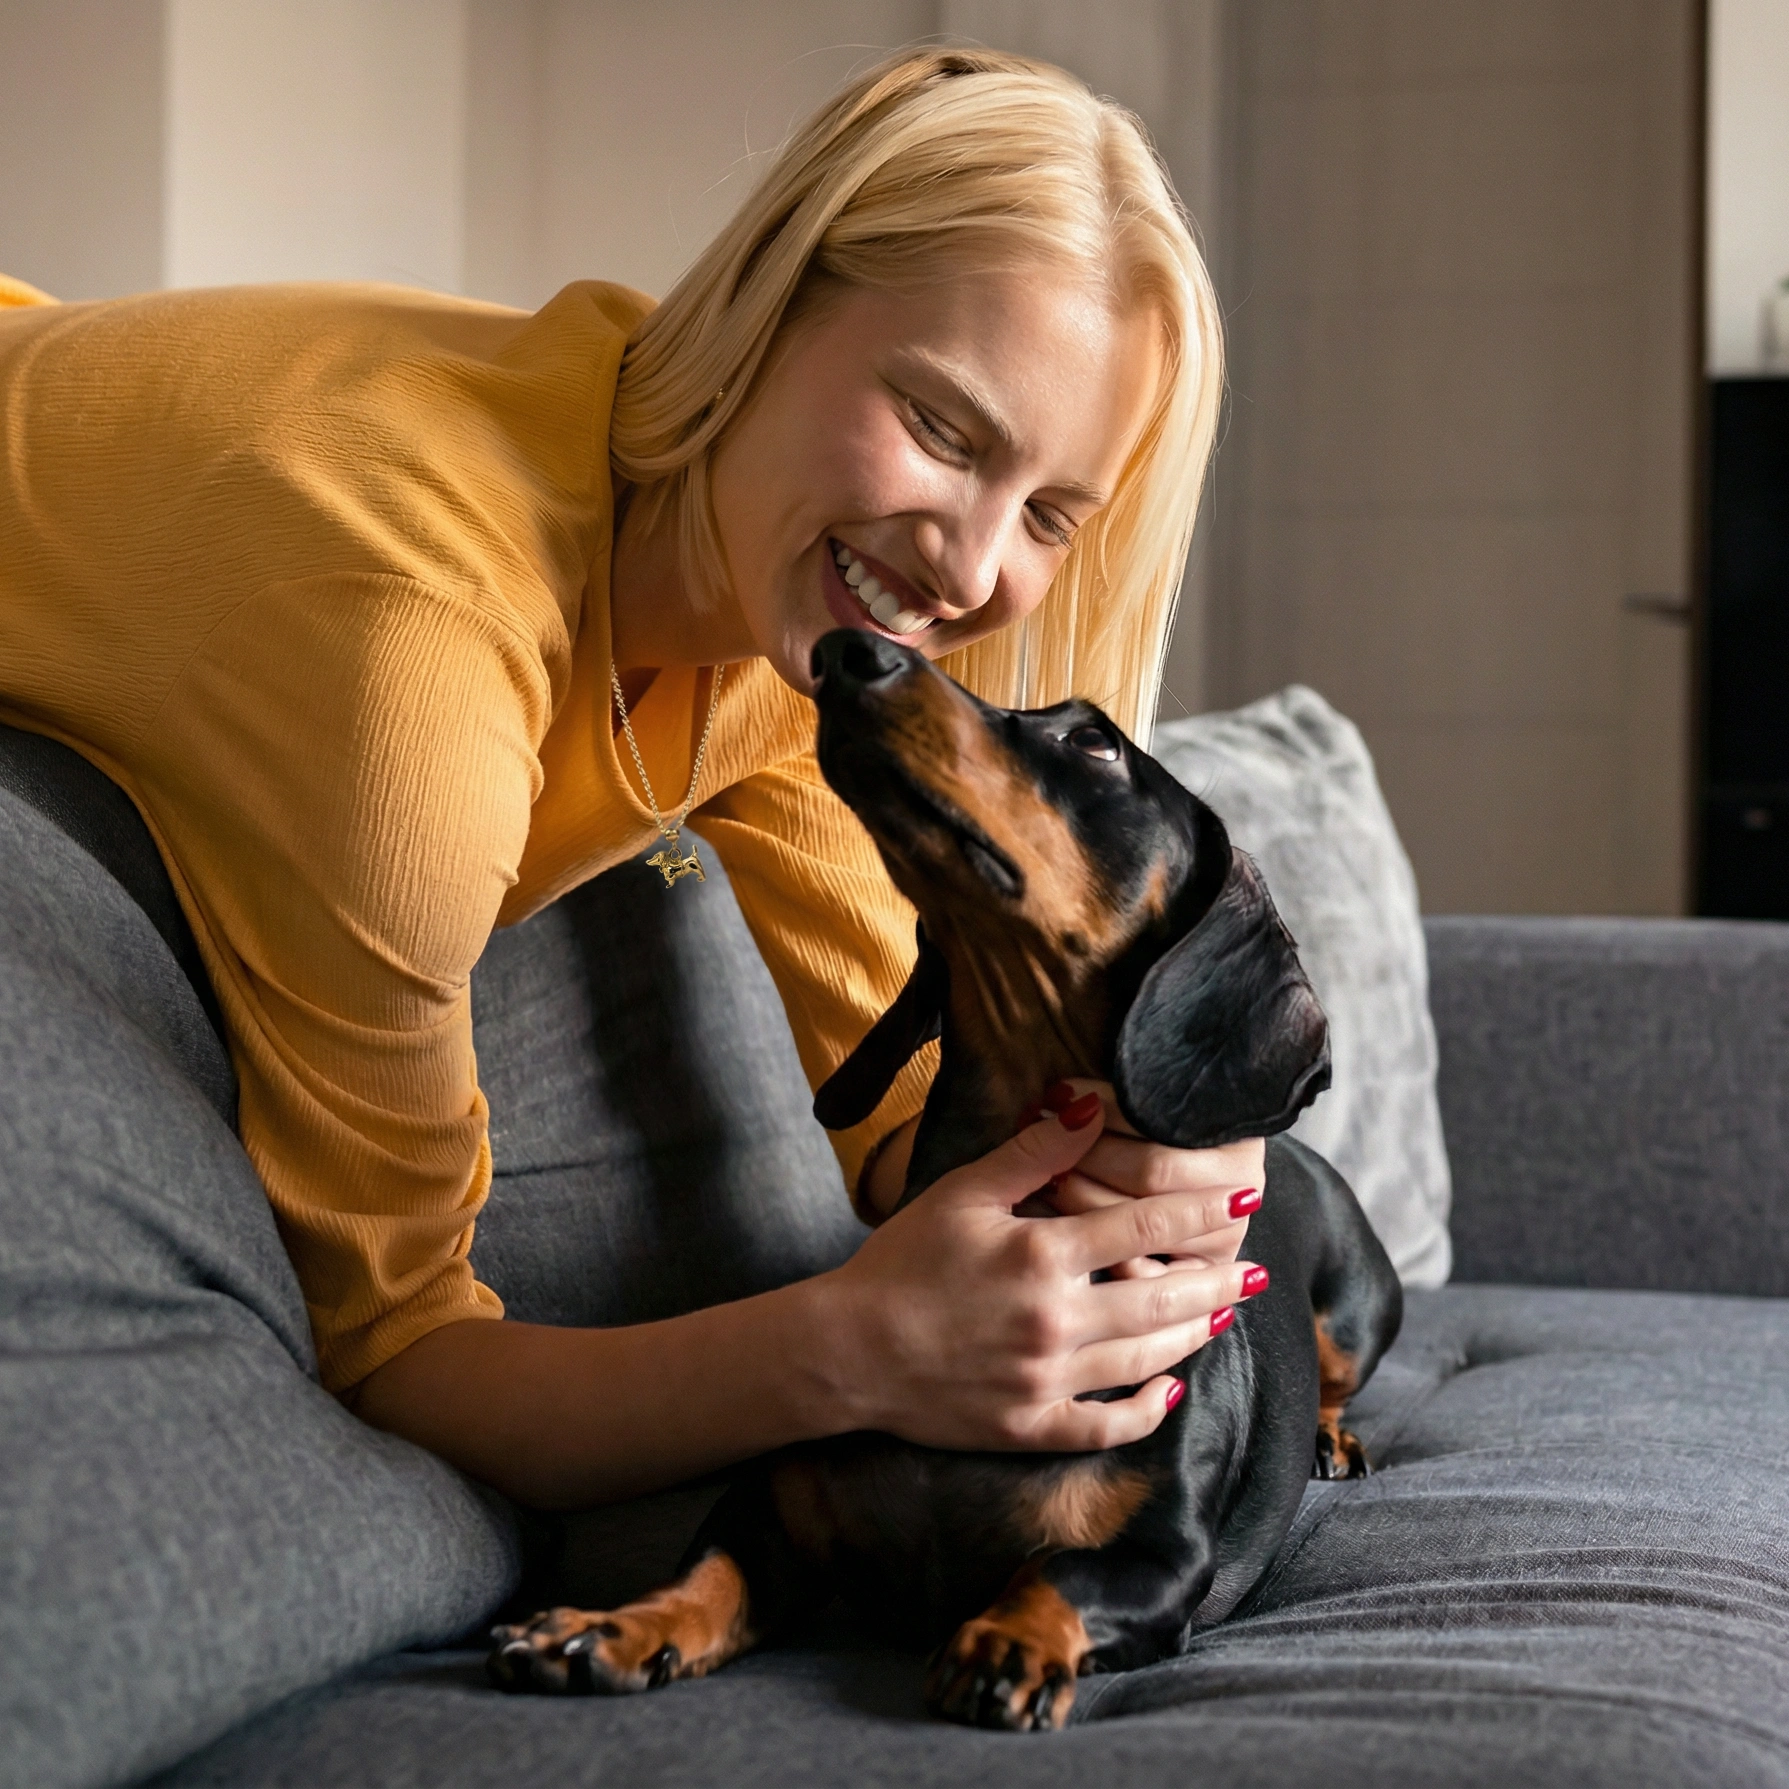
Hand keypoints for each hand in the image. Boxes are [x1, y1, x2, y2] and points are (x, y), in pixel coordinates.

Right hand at [818, 1097, 1265, 1452]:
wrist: (848, 1349)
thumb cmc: (900, 1260)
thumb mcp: (962, 1191)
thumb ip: (1033, 1152)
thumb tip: (1089, 1106)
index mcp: (1040, 1254)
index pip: (1143, 1224)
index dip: (1199, 1211)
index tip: (1243, 1201)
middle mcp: (1055, 1320)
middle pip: (1162, 1296)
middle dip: (1217, 1279)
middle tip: (1257, 1268)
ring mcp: (1047, 1380)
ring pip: (1147, 1359)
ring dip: (1194, 1333)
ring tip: (1225, 1312)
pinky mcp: (1032, 1427)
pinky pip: (1109, 1426)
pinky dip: (1148, 1410)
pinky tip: (1173, 1390)